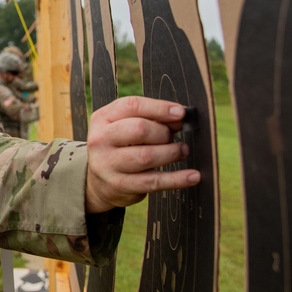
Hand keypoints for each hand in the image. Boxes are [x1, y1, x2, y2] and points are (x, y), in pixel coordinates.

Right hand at [84, 97, 199, 213]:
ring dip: (172, 152)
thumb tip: (179, 118)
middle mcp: (100, 140)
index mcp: (102, 119)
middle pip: (140, 129)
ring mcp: (107, 164)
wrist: (98, 182)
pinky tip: (193, 176)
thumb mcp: (124, 126)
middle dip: (164, 132)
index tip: (181, 113)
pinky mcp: (120, 185)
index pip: (132, 106)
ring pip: (147, 156)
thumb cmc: (118, 147)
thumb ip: (148, 118)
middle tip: (173, 137)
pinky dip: (177, 179)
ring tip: (182, 151)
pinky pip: (154, 181)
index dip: (160, 108)